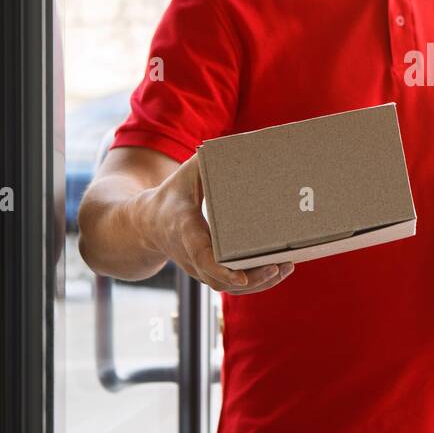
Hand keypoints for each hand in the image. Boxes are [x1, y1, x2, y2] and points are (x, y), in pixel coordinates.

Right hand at [141, 153, 294, 295]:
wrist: (147, 223)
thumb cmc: (172, 194)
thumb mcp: (186, 173)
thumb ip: (208, 161)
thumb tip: (241, 145)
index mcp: (185, 229)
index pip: (202, 256)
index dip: (222, 270)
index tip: (242, 276)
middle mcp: (190, 256)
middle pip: (221, 278)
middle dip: (253, 277)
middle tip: (280, 265)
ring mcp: (198, 268)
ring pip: (228, 287)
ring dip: (259, 282)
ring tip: (286, 268)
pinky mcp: (206, 273)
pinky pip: (230, 285)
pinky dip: (254, 282)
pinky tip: (278, 271)